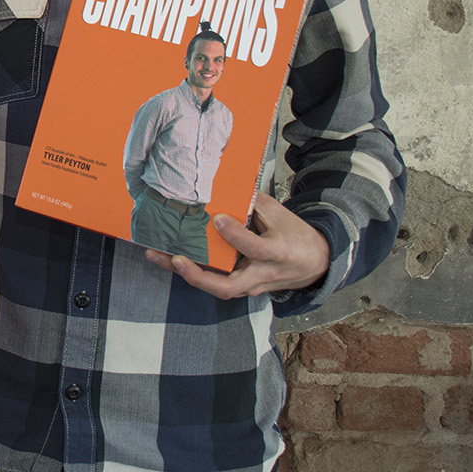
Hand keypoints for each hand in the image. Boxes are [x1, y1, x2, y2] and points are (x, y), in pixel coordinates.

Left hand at [145, 192, 330, 298]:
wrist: (315, 263)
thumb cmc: (294, 234)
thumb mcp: (280, 214)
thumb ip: (252, 202)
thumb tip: (222, 183)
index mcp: (276, 252)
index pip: (254, 247)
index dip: (235, 235)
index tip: (218, 219)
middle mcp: (261, 274)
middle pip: (229, 286)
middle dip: (199, 276)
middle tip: (176, 259)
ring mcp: (251, 285)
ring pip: (217, 288)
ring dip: (186, 274)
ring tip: (157, 256)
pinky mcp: (242, 287)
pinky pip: (216, 283)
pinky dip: (193, 272)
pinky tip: (168, 257)